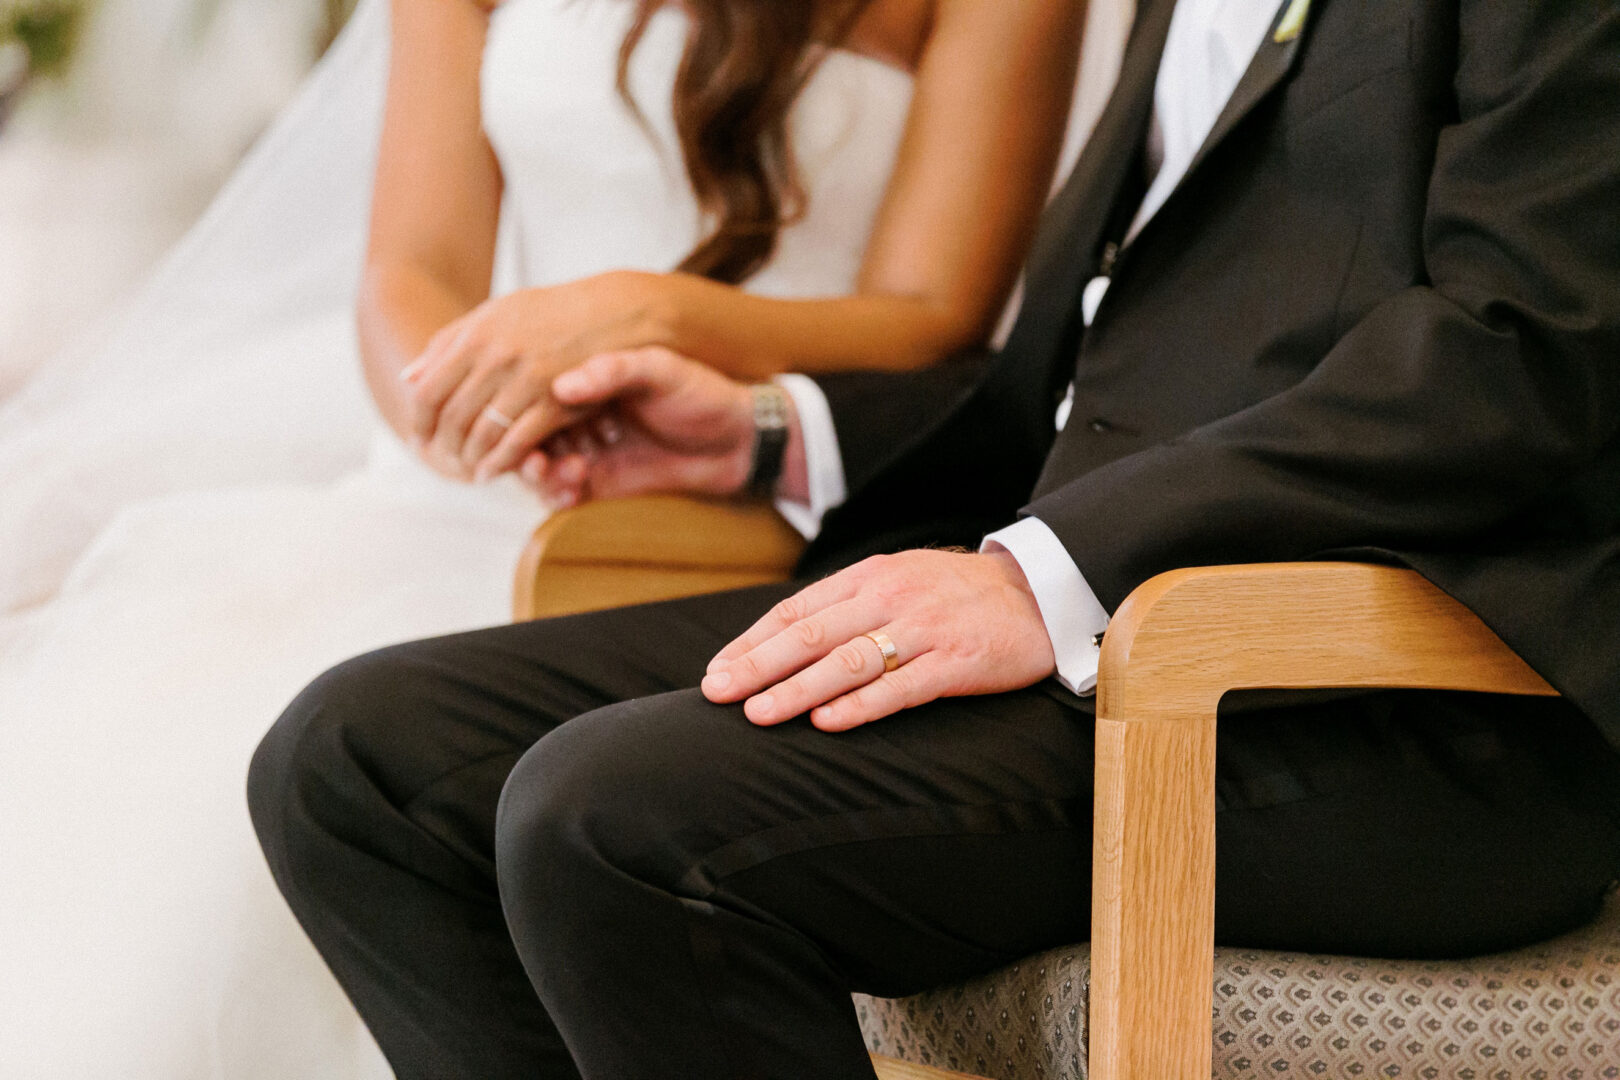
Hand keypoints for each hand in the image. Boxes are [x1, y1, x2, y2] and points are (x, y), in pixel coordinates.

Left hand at [399, 272, 665, 477]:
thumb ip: (450, 343)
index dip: (419, 422)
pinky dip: (500, 462)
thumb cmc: (551, 314)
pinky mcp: (557, 402)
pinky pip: (518, 442)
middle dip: (443, 446)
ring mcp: (528, 381)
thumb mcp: (495, 314)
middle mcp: (498, 358)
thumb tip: (409, 377)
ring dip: (471, 459)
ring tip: (469, 469)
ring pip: (482, 434)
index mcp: (477, 336)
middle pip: (452, 417)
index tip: (419, 438)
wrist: (613, 312)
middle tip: (443, 460)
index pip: (429, 391)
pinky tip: (492, 471)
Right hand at [518, 345, 763, 504]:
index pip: (532, 391)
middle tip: (536, 460)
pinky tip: (574, 490)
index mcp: (588, 378)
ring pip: (536, 465)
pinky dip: (557, 494)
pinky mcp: (598, 483)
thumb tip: (563, 385)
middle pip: (525, 431)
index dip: (517, 409)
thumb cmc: (702, 395)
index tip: (518, 422)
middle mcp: (579, 413)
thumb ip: (615, 370)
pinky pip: (559, 493)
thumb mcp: (662, 370)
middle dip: (521, 448)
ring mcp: (585, 448)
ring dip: (540, 474)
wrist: (737, 441)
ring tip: (569, 472)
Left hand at [701, 549, 1056, 731]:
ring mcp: (924, 629)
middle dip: (758, 665)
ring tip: (759, 715)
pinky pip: (902, 685)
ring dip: (798, 689)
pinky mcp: (957, 661)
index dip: (751, 641)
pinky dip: (861, 705)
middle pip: (811, 634)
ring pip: (848, 660)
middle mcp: (890, 597)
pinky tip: (827, 721)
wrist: (1039, 592)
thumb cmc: (956, 594)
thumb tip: (783, 641)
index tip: (716, 671)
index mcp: (869, 577)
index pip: (796, 610)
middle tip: (717, 694)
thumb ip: (847, 606)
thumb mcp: (898, 580)